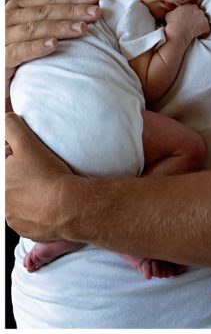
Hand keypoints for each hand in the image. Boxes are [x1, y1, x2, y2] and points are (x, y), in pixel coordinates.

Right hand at [6, 0, 99, 87]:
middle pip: (43, 11)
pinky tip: (53, 45)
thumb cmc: (18, 46)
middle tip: (96, 12)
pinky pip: (17, 51)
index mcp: (17, 7)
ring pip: (33, 29)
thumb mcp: (32, 19)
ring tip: (82, 29)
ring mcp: (2, 39)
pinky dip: (36, 47)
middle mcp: (7, 19)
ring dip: (59, 28)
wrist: (0, 78)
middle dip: (72, 11)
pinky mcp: (0, 60)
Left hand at [6, 111, 72, 241]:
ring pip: (15, 202)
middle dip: (18, 177)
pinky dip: (34, 211)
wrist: (68, 206)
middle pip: (8, 185)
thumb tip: (5, 117)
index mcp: (0, 181)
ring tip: (45, 188)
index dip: (13, 160)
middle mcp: (2, 202)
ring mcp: (11, 218)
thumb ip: (11, 128)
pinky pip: (26, 218)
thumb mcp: (27, 144)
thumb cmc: (47, 175)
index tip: (24, 158)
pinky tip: (47, 203)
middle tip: (38, 171)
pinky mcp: (24, 230)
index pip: (5, 166)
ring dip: (26, 195)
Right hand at [164, 4, 210, 40]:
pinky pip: (207, 29)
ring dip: (201, 25)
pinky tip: (199, 35)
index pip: (192, 8)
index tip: (188, 19)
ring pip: (204, 20)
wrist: (178, 30)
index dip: (190, 14)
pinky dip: (204, 33)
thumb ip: (173, 11)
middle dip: (196, 18)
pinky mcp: (206, 25)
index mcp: (189, 6)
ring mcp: (202, 17)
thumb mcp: (169, 14)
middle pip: (199, 13)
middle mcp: (197, 9)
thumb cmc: (172, 22)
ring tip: (195, 30)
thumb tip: (171, 12)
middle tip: (192, 25)